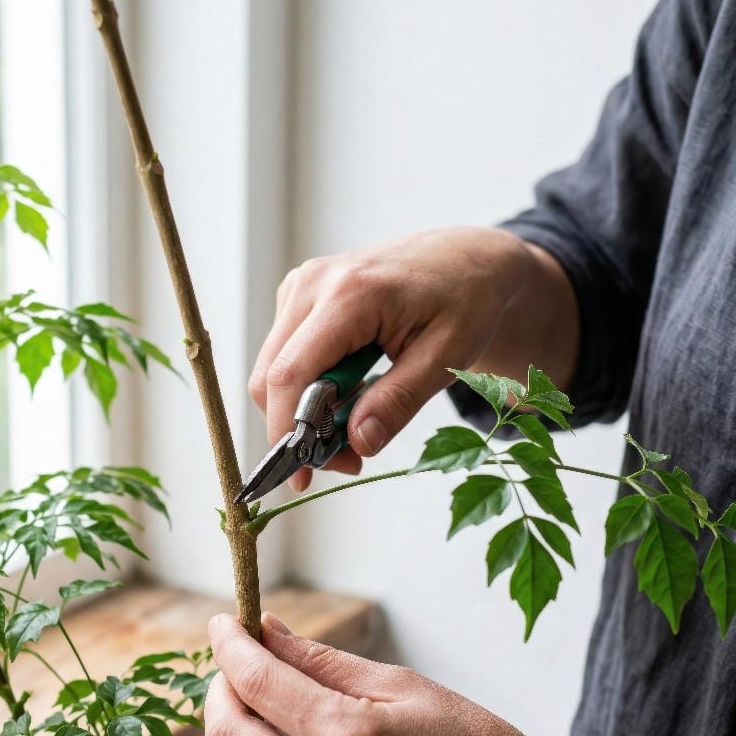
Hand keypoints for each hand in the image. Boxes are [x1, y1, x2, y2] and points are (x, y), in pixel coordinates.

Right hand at [249, 228, 534, 490]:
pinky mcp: (299, 298)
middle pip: (270, 377)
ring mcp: (301, 287)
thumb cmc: (465, 300)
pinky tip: (349, 393)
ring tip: (355, 426)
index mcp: (349, 294)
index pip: (289, 374)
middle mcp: (312, 285)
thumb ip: (399, 401)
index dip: (286, 431)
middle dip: (297, 430)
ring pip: (273, 372)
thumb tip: (358, 443)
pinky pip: (286, 358)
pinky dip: (308, 389)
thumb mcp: (447, 357)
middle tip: (348, 457)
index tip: (301, 476)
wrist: (465, 259)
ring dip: (303, 412)